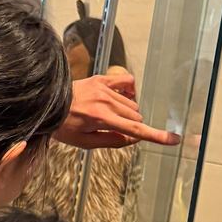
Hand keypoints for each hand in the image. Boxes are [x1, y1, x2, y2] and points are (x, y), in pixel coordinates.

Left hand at [56, 70, 180, 149]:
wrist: (47, 103)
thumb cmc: (63, 126)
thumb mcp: (84, 142)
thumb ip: (112, 141)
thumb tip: (133, 139)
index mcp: (102, 119)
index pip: (136, 130)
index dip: (157, 136)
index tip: (174, 139)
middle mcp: (106, 102)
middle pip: (136, 117)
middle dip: (130, 126)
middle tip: (111, 128)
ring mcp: (105, 88)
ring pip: (132, 104)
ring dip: (127, 112)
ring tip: (107, 115)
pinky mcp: (102, 79)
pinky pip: (128, 82)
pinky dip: (130, 91)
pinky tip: (121, 98)